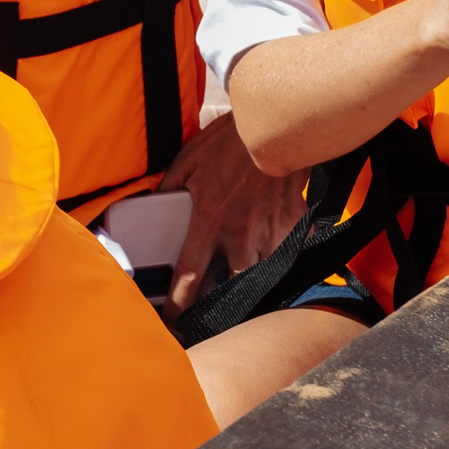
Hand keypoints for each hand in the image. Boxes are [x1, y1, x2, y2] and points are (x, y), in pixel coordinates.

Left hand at [159, 115, 305, 315]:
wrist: (273, 131)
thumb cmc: (227, 144)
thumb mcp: (185, 162)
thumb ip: (170, 188)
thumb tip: (155, 202)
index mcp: (209, 223)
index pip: (190, 274)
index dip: (180, 301)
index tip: (174, 318)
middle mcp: (240, 236)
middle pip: (231, 283)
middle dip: (223, 295)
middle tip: (214, 299)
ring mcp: (271, 233)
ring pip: (262, 270)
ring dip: (251, 272)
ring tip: (243, 269)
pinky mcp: (294, 224)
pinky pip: (288, 247)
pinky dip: (281, 247)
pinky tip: (274, 238)